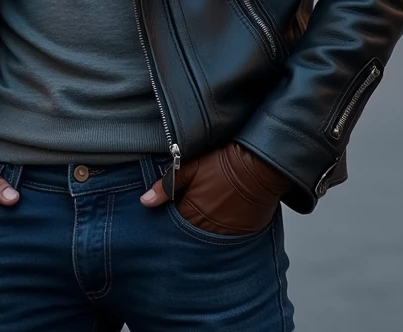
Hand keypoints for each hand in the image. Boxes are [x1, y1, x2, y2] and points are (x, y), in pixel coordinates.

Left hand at [140, 142, 292, 234]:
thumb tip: (145, 201)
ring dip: (205, 226)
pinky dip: (223, 228)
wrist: (258, 165)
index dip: (174, 212)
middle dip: (188, 222)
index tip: (177, 202)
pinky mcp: (242, 234)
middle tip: (195, 204)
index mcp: (191, 214)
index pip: (173, 223)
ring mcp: (226, 234)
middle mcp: (207, 230)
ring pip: (207, 236)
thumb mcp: (190, 168)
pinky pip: (226, 238)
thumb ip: (166, 186)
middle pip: (190, 232)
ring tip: (211, 207)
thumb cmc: (223, 163)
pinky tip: (225, 213)